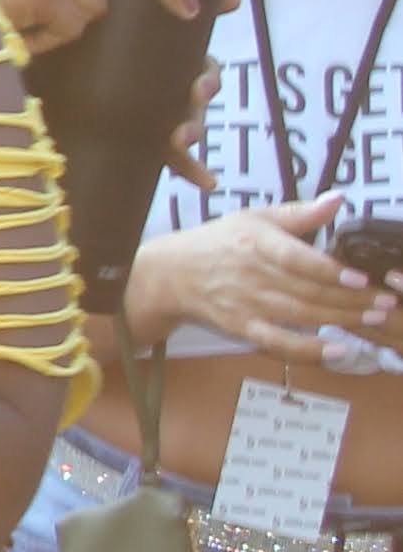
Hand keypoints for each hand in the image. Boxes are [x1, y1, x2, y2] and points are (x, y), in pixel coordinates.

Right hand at [132, 193, 388, 366]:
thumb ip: (300, 213)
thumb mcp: (254, 218)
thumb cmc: (218, 242)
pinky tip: (337, 352)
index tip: (362, 277)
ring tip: (374, 320)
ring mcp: (247, 305)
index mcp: (256, 243)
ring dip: (341, 320)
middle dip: (352, 299)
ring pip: (302, 315)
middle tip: (386, 303)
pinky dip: (308, 350)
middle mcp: (252, 275)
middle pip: (309, 290)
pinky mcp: (242, 329)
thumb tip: (339, 199)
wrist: (170, 274)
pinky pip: (278, 344)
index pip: (297, 259)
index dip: (331, 271)